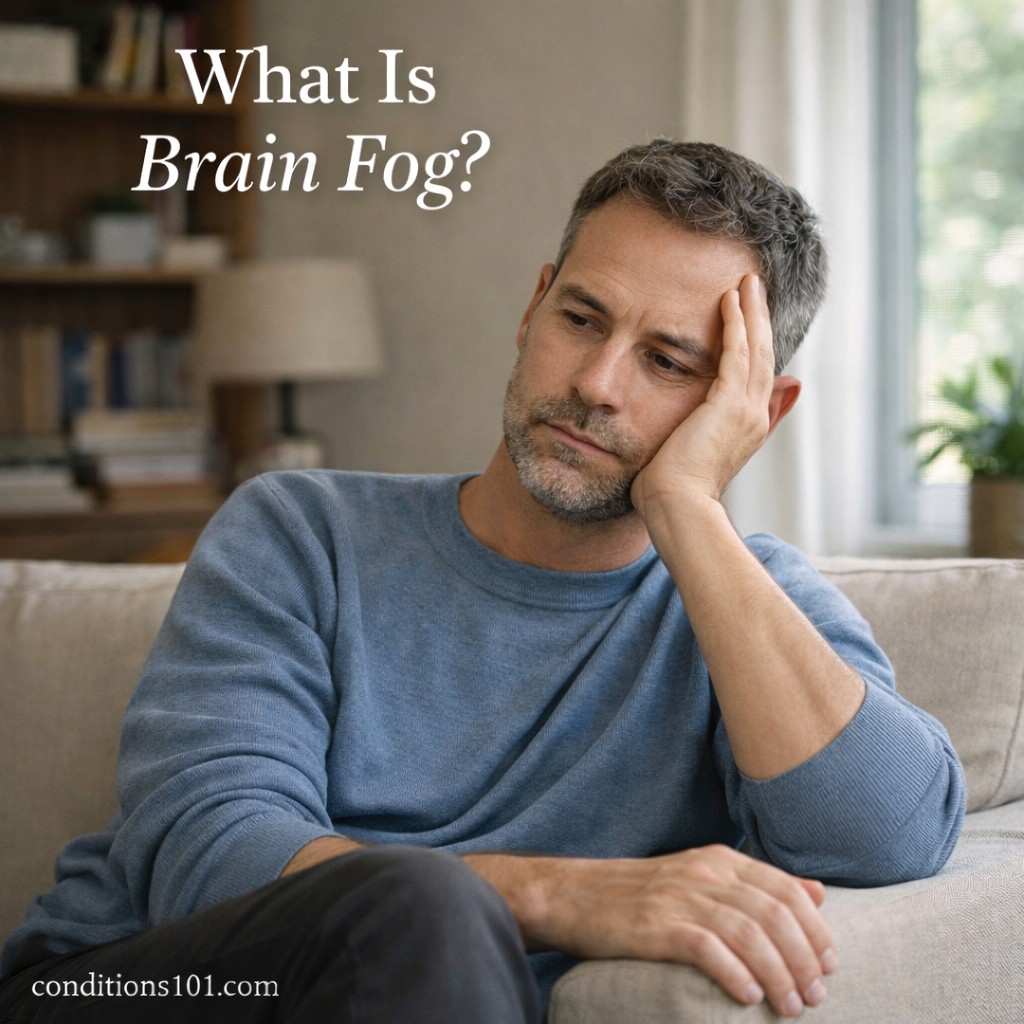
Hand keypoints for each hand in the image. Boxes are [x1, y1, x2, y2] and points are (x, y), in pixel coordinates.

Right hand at [466, 844, 835, 1016]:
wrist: (574, 896)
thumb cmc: (643, 896)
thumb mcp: (703, 878)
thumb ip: (757, 885)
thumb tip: (818, 893)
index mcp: (719, 859)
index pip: (786, 890)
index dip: (816, 930)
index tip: (829, 966)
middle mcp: (704, 872)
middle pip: (775, 914)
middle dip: (804, 959)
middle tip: (814, 997)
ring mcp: (679, 897)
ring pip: (749, 933)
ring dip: (779, 975)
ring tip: (790, 1007)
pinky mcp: (655, 925)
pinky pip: (708, 948)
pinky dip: (735, 974)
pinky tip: (748, 997)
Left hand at [630, 274, 798, 516]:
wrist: (676, 508)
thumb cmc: (672, 490)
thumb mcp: (693, 452)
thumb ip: (708, 430)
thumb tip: (707, 420)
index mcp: (747, 427)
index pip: (756, 375)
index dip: (755, 342)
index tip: (748, 316)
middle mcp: (754, 416)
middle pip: (763, 355)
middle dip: (759, 318)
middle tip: (754, 285)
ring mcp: (745, 410)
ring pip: (756, 349)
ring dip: (752, 312)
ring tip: (746, 281)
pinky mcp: (729, 405)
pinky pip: (737, 354)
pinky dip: (736, 325)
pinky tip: (729, 299)